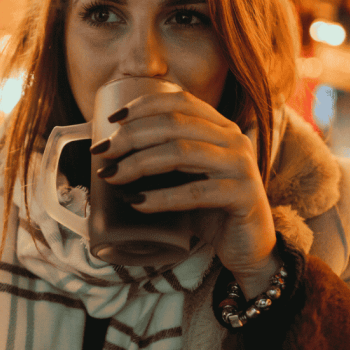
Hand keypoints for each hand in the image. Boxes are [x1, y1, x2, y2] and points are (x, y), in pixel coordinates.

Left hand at [90, 90, 278, 295]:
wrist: (247, 247)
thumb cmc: (209, 211)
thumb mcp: (184, 177)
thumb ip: (160, 160)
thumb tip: (109, 152)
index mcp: (220, 127)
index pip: (180, 101)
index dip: (144, 105)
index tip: (112, 119)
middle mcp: (233, 139)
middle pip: (175, 124)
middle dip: (132, 135)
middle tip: (102, 152)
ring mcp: (241, 165)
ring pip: (182, 153)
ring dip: (139, 163)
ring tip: (112, 176)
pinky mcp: (244, 195)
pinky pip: (195, 193)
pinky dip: (161, 197)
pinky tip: (137, 202)